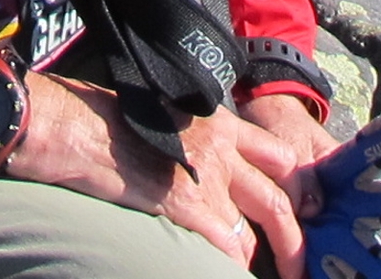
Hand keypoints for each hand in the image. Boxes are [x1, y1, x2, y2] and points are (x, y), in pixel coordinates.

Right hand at [8, 76, 316, 276]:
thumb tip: (202, 172)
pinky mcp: (187, 202)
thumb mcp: (162, 119)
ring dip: (275, 256)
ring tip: (281, 277)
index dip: (299, 187)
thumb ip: (193, 140)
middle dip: (299, 233)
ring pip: (263, 221)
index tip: (309, 211)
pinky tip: (229, 273)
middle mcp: (221, 144)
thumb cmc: (102, 122)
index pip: (278, 153)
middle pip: (282, 192)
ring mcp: (208, 173)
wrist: (71, 125)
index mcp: (218, 121)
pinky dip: (234, 264)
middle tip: (304, 263)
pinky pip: (228, 244)